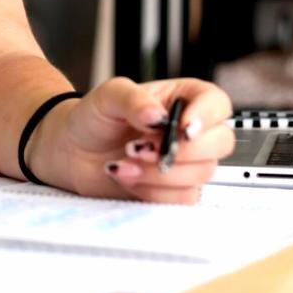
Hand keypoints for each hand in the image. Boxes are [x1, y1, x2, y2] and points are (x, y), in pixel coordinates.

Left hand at [33, 77, 234, 203]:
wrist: (72, 150)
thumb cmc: (94, 117)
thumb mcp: (108, 95)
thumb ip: (133, 100)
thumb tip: (157, 115)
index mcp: (183, 99)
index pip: (217, 103)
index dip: (207, 116)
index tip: (183, 128)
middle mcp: (190, 131)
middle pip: (220, 142)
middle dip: (181, 150)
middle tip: (140, 147)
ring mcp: (186, 162)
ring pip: (202, 174)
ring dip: (159, 172)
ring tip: (124, 162)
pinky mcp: (174, 189)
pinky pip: (183, 197)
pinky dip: (152, 190)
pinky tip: (126, 176)